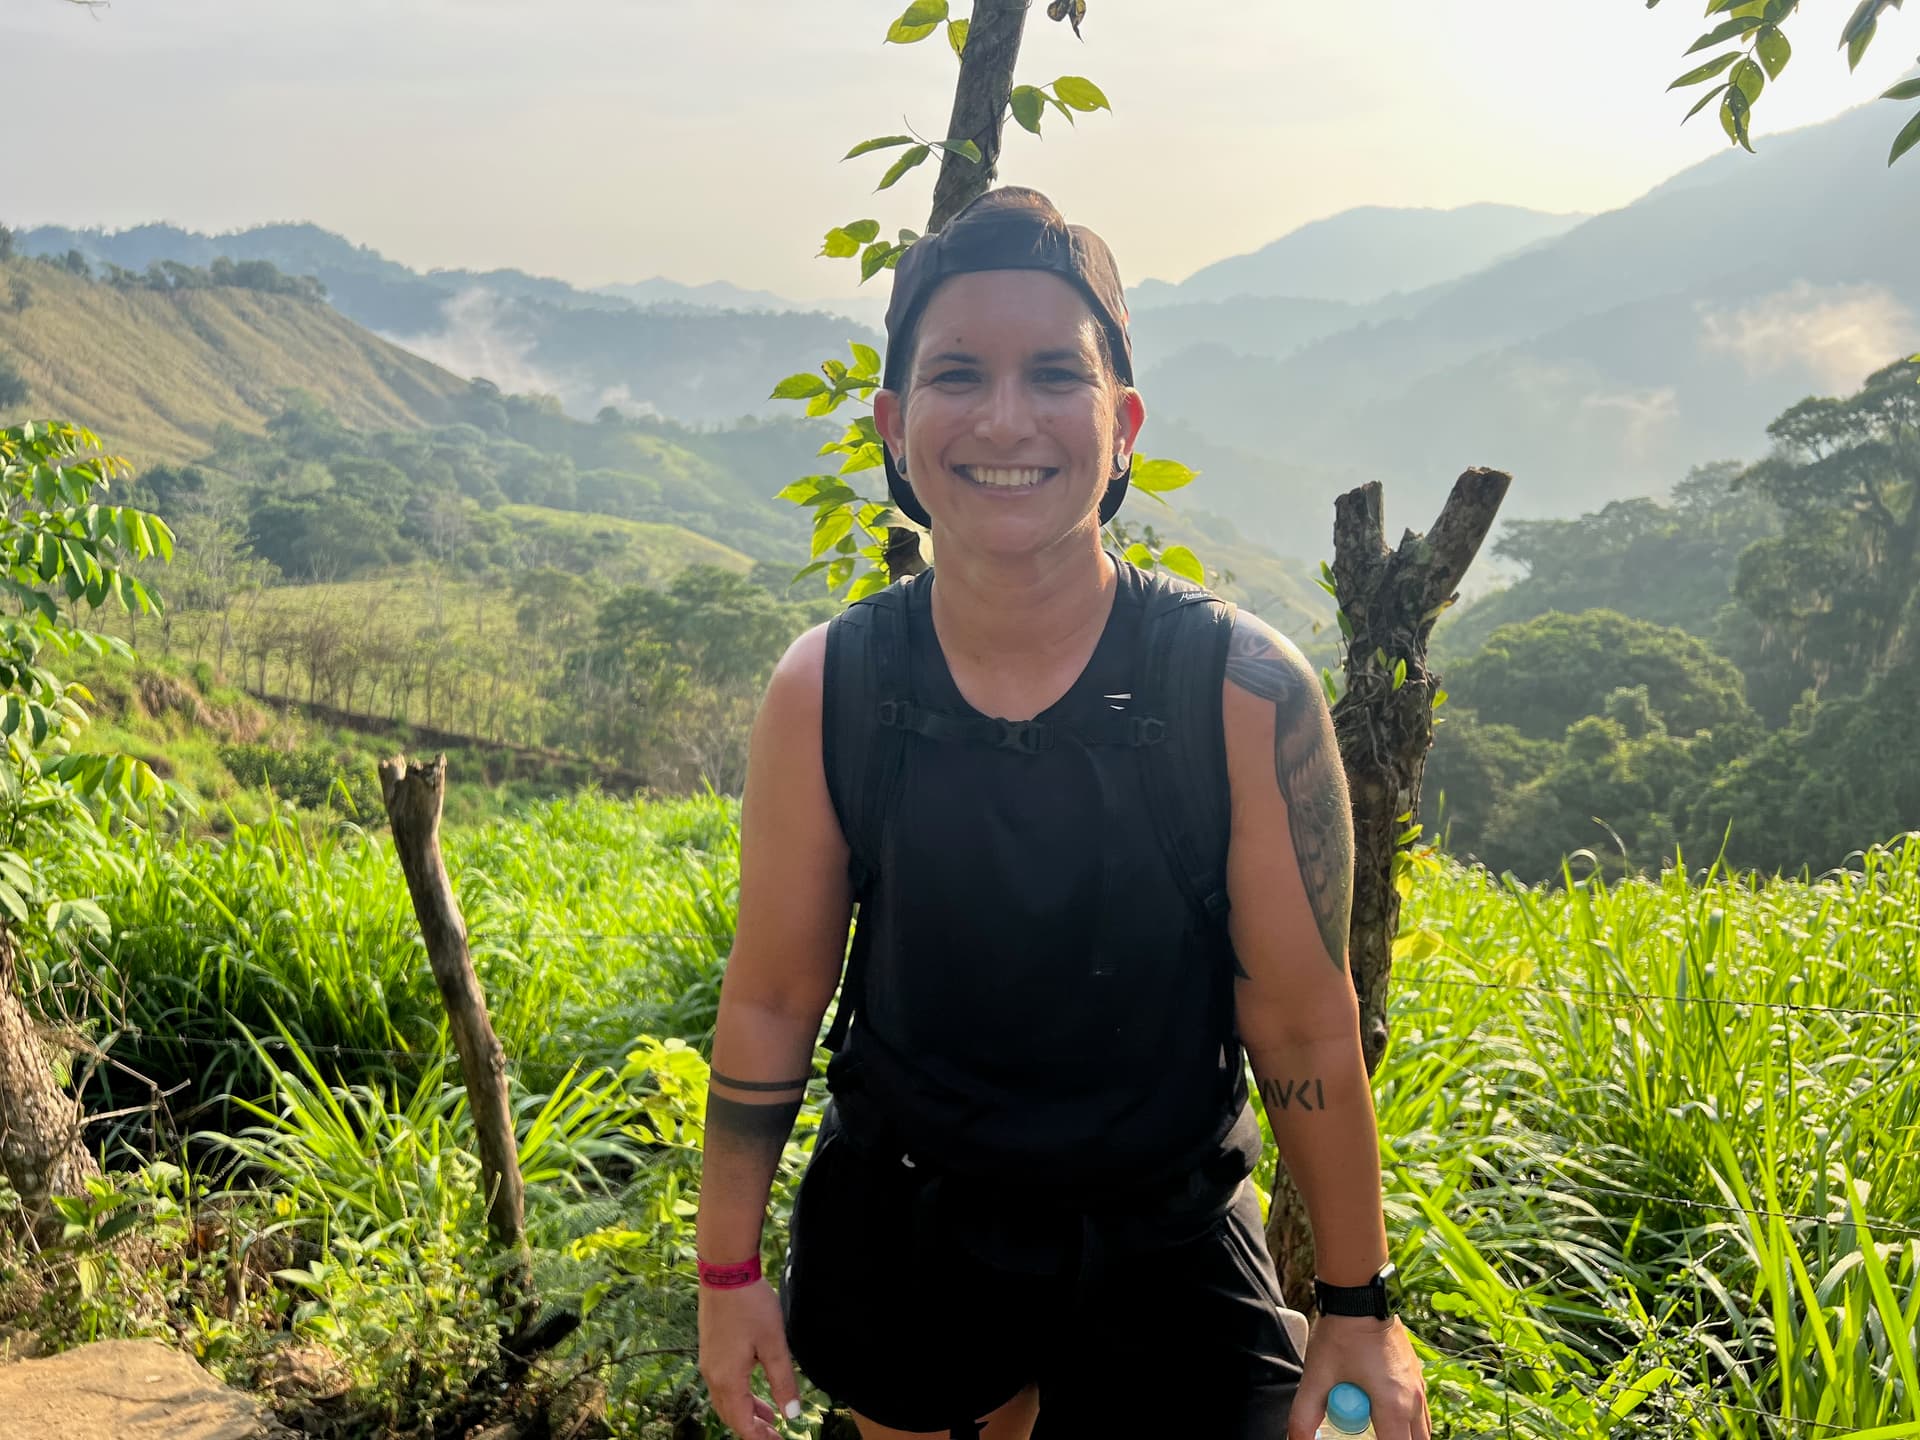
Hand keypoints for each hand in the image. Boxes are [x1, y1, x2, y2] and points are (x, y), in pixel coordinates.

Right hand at [699, 1278, 802, 1438]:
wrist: (725, 1272)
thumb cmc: (751, 1306)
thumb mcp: (774, 1345)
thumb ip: (783, 1381)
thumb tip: (792, 1414)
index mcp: (728, 1380)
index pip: (742, 1423)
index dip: (760, 1437)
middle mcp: (713, 1376)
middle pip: (731, 1415)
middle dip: (753, 1428)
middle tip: (776, 1435)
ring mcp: (708, 1363)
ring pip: (726, 1400)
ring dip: (747, 1411)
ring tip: (770, 1417)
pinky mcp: (710, 1350)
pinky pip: (722, 1384)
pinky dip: (740, 1394)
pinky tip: (755, 1387)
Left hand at [1288, 1313, 1429, 1439]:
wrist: (1360, 1295)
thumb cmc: (1340, 1334)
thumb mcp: (1316, 1377)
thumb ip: (1304, 1416)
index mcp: (1394, 1407)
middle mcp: (1415, 1401)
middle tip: (1367, 1434)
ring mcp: (1420, 1388)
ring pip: (1421, 1431)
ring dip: (1401, 1435)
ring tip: (1374, 1426)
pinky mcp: (1418, 1376)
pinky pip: (1420, 1413)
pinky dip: (1405, 1420)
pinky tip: (1382, 1410)